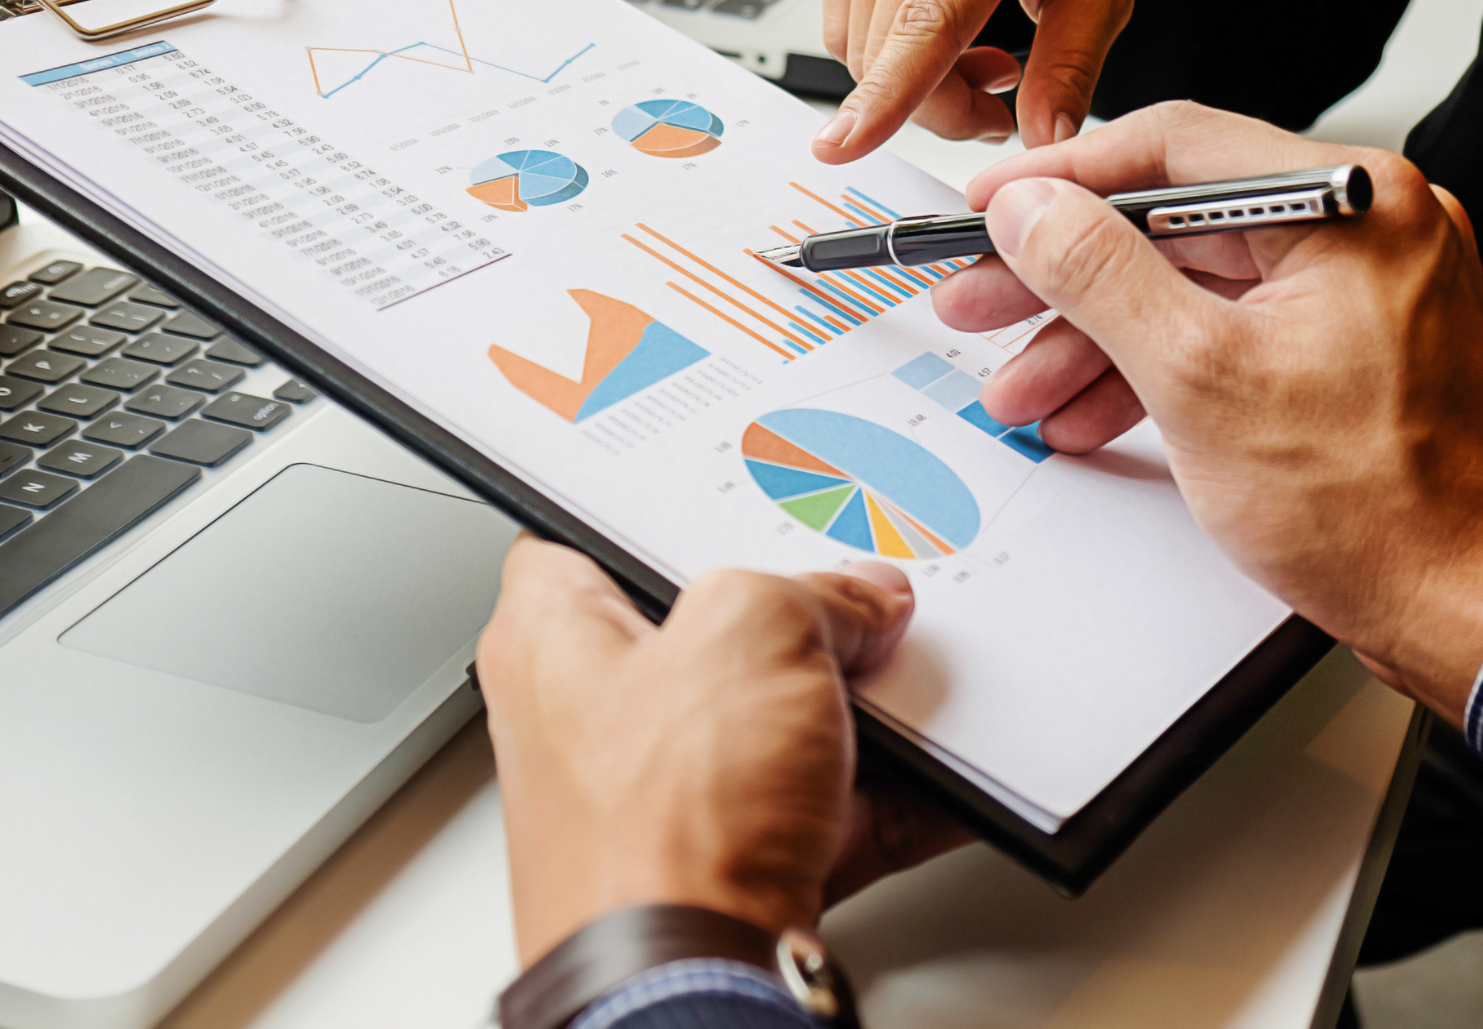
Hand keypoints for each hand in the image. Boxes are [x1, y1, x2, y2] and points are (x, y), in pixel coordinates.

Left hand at [477, 538, 953, 965]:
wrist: (690, 991)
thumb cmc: (661, 826)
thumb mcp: (756, 628)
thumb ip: (816, 591)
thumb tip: (861, 603)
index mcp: (554, 637)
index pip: (594, 537)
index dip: (669, 515)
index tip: (740, 502)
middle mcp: (592, 719)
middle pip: (706, 634)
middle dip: (792, 622)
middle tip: (850, 604)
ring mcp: (660, 800)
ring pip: (767, 724)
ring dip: (844, 711)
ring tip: (900, 691)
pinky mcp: (722, 868)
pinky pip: (810, 807)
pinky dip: (871, 795)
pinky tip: (928, 777)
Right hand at [815, 0, 1160, 162]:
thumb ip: (1074, 61)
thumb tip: (1043, 138)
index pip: (926, 20)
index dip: (884, 93)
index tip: (843, 145)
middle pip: (888, 49)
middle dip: (936, 106)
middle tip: (998, 97)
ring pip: (860, 41)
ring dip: (911, 77)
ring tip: (979, 52)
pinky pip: (844, 15)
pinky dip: (883, 46)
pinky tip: (937, 25)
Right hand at [932, 101, 1482, 726]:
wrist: (1471, 611)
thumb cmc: (1385, 509)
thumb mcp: (1200, 377)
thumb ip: (1099, 275)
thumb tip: (1030, 209)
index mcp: (1351, 204)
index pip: (1172, 147)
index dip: (1060, 176)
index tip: (992, 203)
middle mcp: (1361, 231)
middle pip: (1170, 224)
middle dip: (1061, 275)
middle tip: (982, 293)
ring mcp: (1353, 292)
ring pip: (1187, 287)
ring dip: (1093, 337)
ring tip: (1021, 381)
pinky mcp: (1340, 349)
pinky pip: (1221, 333)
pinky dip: (1150, 369)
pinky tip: (1088, 410)